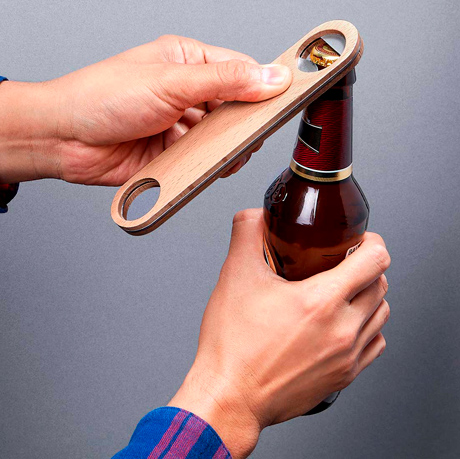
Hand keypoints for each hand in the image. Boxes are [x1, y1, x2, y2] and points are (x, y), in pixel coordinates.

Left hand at [0, 36, 290, 184]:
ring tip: (230, 153)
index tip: (283, 99)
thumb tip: (271, 77)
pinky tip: (211, 166)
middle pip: (235, 106)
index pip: (240, 70)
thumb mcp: (169, 82)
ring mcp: (180, 125)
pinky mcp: (173, 153)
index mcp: (186, 61)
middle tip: (254, 134)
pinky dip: (211, 165)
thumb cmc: (102, 97)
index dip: (263, 85)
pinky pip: (204, 160)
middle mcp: (186, 92)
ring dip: (229, 147)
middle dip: (246, 122)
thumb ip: (223, 81)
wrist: (64, 139)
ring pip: (223, 137)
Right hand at [169, 209, 390, 457]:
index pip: (375, 261)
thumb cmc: (233, 345)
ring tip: (343, 292)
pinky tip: (344, 324)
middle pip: (381, 285)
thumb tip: (254, 215)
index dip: (372, 242)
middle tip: (344, 263)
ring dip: (368, 296)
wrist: (230, 396)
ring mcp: (346, 357)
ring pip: (381, 315)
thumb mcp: (235, 277)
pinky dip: (367, 328)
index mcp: (320, 301)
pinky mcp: (343, 377)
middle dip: (366, 267)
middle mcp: (342, 330)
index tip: (361, 240)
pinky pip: (375, 345)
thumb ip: (246, 234)